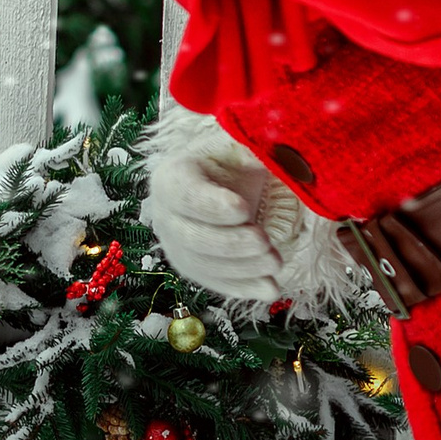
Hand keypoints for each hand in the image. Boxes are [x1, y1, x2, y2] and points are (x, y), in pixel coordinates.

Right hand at [142, 132, 291, 300]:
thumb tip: (272, 157)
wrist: (225, 190)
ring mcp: (176, 245)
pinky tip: (271, 288)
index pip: (183, 194)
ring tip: (276, 262)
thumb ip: (252, 152)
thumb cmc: (229, 166)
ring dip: (241, 268)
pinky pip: (214, 283)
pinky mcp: (192, 269)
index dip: (211, 205)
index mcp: (171, 177)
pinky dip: (243, 289)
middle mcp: (164, 214)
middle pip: (191, 237)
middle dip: (231, 243)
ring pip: (202, 265)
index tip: (244, 209)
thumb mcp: (237, 150)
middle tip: (265, 241)